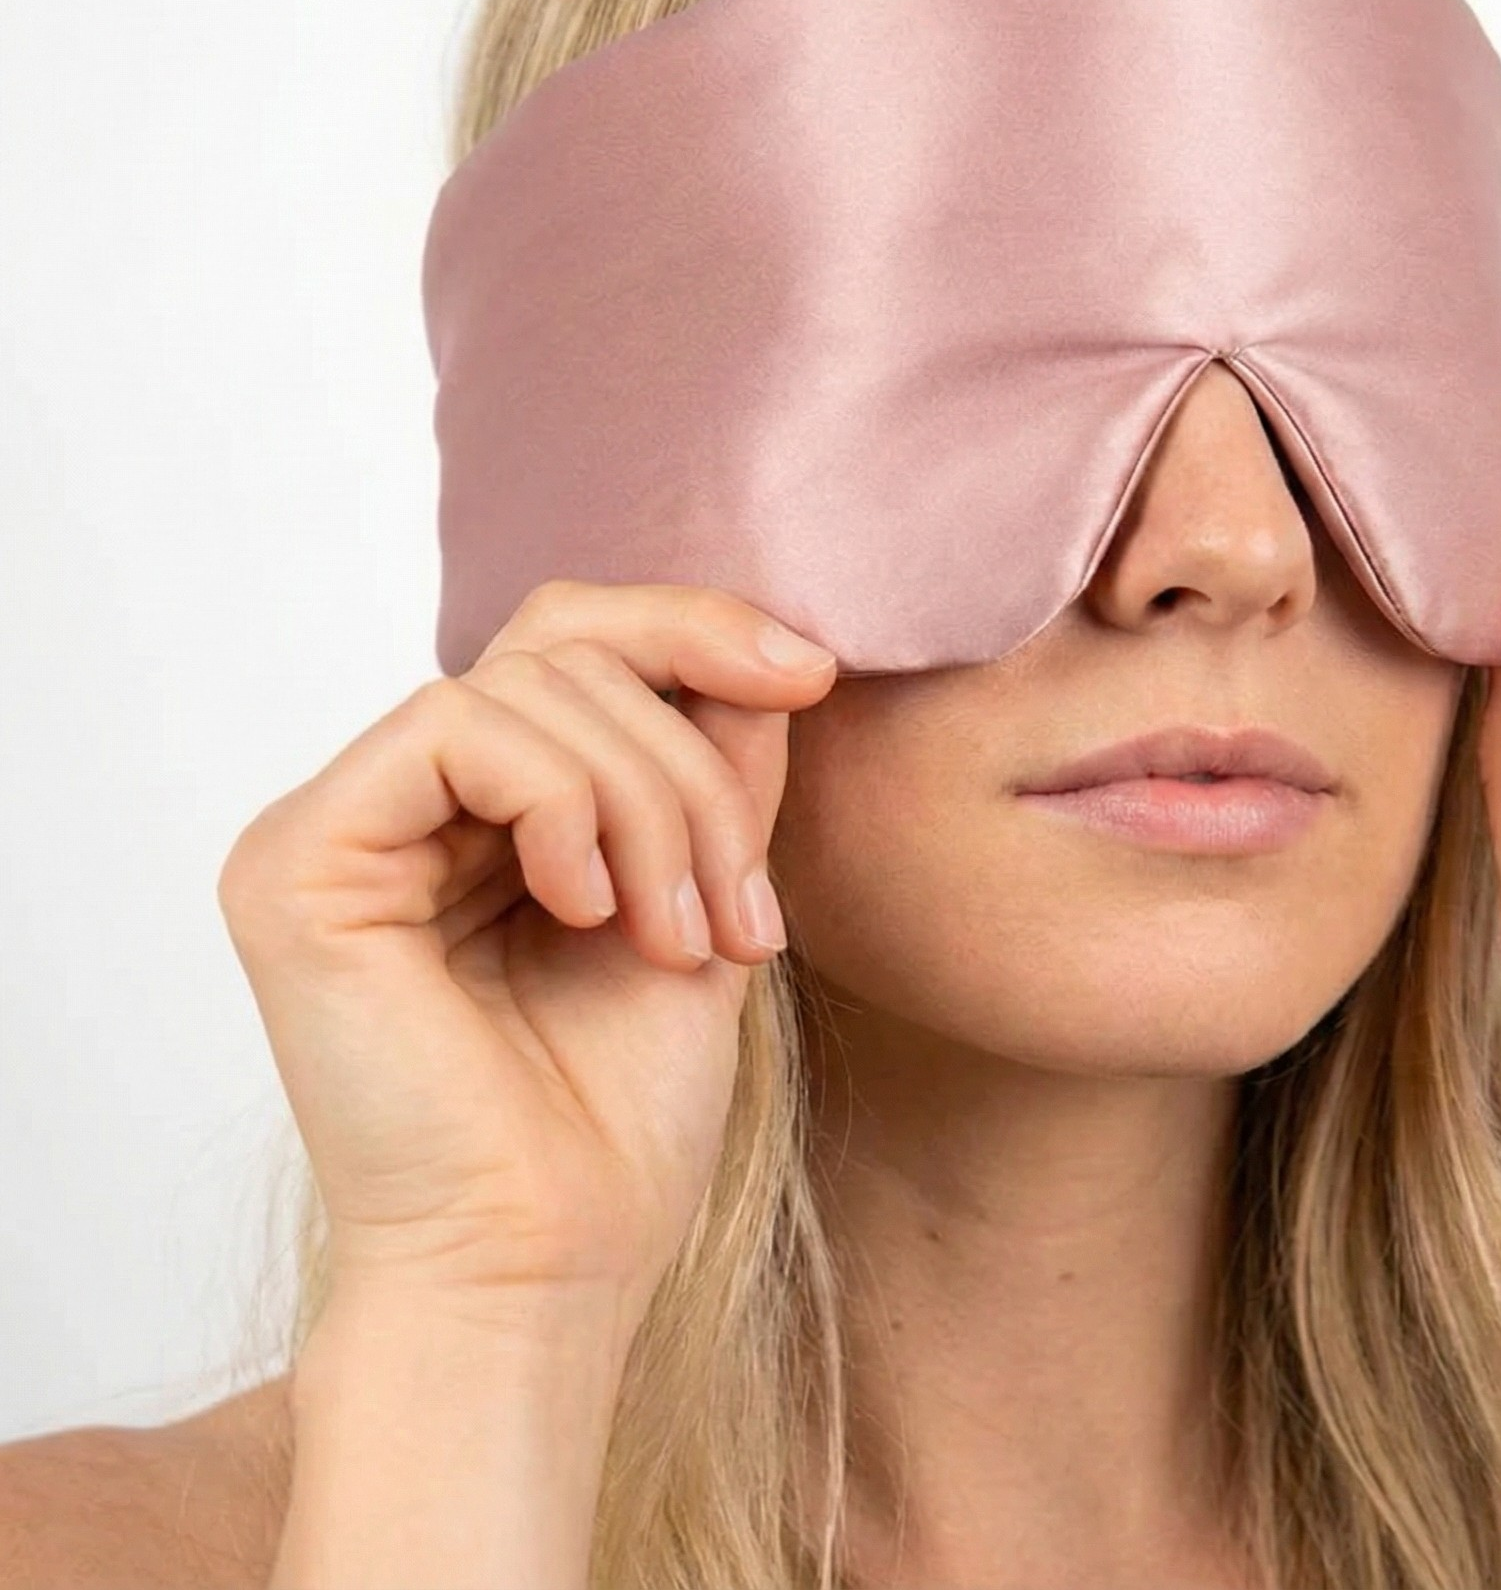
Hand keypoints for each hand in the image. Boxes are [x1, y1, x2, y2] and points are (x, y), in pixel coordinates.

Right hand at [215, 580, 837, 1328]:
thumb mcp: (704, 893)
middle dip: (689, 764)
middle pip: (559, 646)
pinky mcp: (296, 860)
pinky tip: (587, 913)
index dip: (692, 628)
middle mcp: (395, 804)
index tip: (812, 671)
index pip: (574, 642)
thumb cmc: (619, 1114)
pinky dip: (558, 805)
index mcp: (478, 809)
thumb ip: (716, 764)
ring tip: (679, 942)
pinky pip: (453, 730)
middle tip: (739, 910)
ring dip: (650, 806)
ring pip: (526, 686)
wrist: (548, 1263)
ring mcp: (337, 827)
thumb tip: (772, 644)